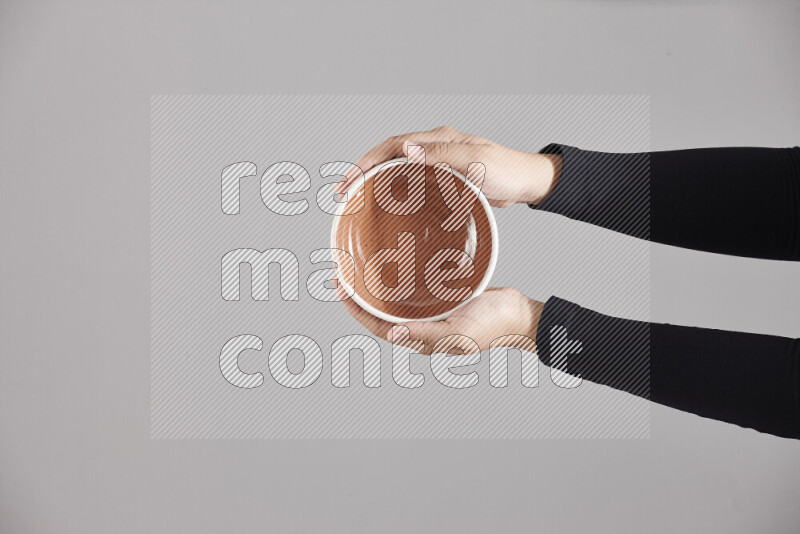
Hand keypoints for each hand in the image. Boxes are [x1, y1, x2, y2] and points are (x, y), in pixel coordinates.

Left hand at [337, 284, 544, 354]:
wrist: (519, 314)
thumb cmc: (493, 325)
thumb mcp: (459, 331)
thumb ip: (428, 333)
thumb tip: (395, 334)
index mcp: (423, 340)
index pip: (379, 328)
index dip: (357, 312)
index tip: (341, 292)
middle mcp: (423, 329)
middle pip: (382, 316)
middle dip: (361, 300)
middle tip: (343, 278)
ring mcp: (433, 315)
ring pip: (396, 304)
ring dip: (378, 291)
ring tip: (361, 273)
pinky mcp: (444, 301)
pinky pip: (415, 293)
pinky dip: (400, 282)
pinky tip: (395, 267)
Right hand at [340, 126, 561, 206]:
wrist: (526, 183)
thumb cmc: (506, 171)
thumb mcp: (475, 162)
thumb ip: (442, 155)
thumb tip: (407, 149)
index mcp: (438, 139)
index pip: (392, 145)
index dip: (367, 161)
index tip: (350, 179)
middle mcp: (434, 147)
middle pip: (388, 155)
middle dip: (362, 170)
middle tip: (343, 191)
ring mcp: (438, 162)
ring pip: (397, 168)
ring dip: (375, 179)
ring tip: (356, 197)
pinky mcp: (444, 177)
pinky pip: (412, 181)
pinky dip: (394, 189)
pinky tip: (387, 204)